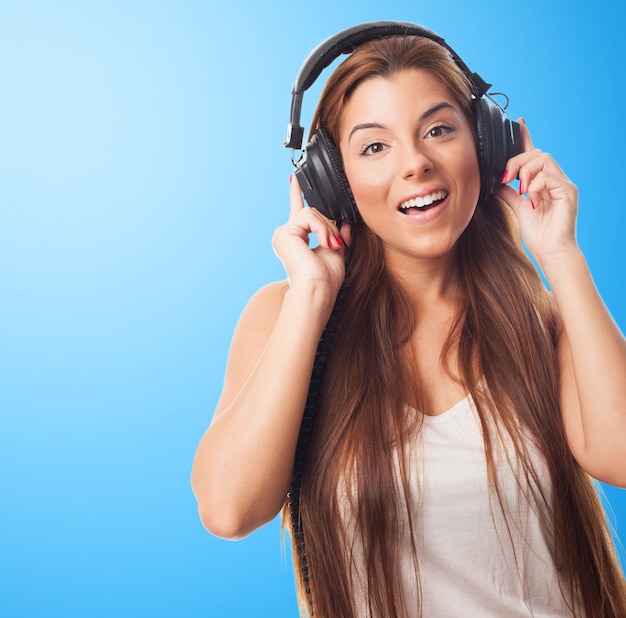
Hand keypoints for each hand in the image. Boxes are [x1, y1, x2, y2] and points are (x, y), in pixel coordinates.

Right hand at [272, 175, 350, 300]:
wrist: (317, 290)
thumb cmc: (325, 280)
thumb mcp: (336, 251)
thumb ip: (338, 235)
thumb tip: (345, 223)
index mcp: (297, 239)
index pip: (297, 210)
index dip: (296, 193)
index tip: (295, 179)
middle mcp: (287, 235)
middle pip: (312, 212)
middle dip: (329, 226)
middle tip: (335, 244)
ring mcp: (283, 233)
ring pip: (312, 212)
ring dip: (327, 229)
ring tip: (330, 246)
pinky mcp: (284, 232)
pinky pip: (309, 217)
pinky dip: (322, 230)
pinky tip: (325, 243)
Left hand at [494, 119, 578, 267]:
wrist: (550, 252)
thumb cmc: (539, 234)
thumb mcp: (518, 207)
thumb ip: (508, 192)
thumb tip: (494, 182)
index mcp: (543, 181)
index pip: (534, 154)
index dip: (526, 138)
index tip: (519, 122)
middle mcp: (555, 179)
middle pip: (536, 153)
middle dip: (516, 161)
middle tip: (506, 179)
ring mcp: (563, 184)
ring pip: (543, 159)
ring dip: (525, 172)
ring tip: (521, 191)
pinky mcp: (568, 191)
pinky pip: (548, 176)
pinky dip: (534, 186)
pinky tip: (531, 200)